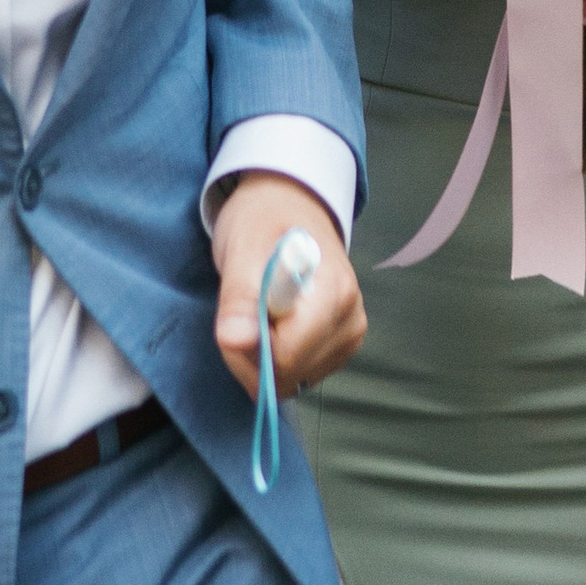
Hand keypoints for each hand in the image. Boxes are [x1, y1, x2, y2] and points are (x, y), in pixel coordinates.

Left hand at [210, 172, 364, 402]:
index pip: (289, 356)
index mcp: (334, 292)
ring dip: (263, 358)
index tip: (233, 321)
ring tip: (257, 313)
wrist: (288, 205)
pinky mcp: (343, 344)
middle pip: (292, 373)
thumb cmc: (263, 222)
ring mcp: (351, 334)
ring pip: (295, 378)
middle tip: (240, 314)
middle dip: (253, 356)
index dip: (250, 350)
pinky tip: (273, 325)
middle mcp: (352, 318)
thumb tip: (236, 340)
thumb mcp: (241, 250)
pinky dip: (278, 359)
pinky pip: (301, 373)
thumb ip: (239, 298)